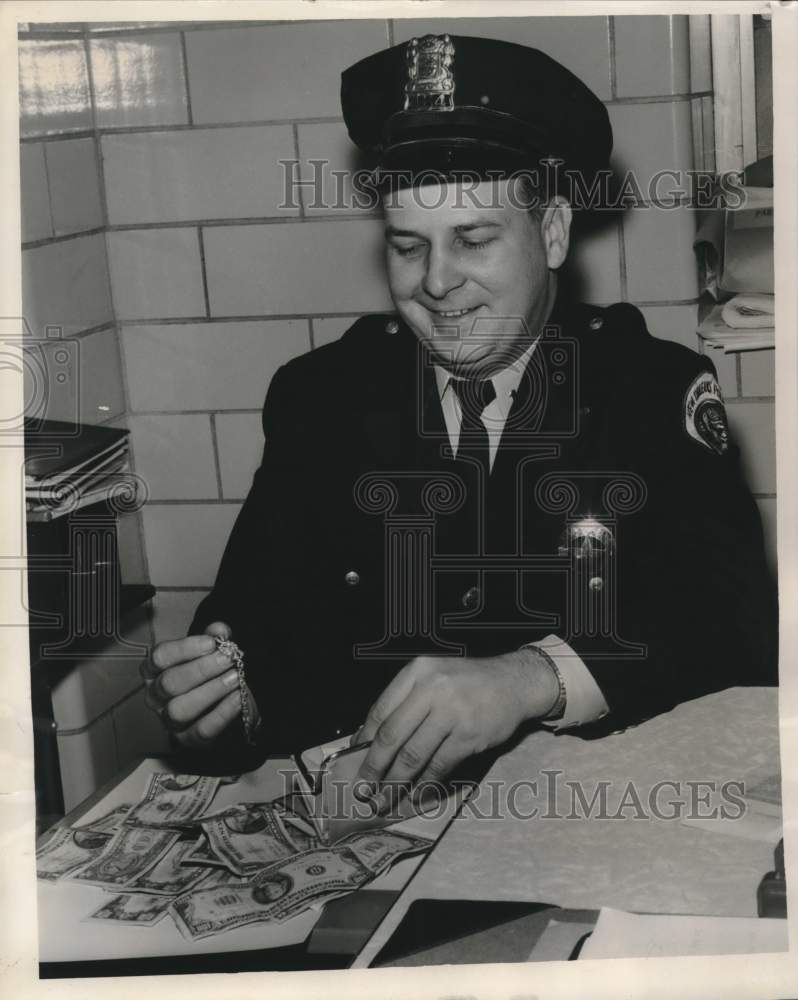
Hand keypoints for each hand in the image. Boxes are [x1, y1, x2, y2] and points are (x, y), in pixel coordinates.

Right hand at [143, 621, 258, 748]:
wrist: (229, 702)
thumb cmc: (212, 672)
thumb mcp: (213, 651)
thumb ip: (215, 638)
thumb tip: (219, 631)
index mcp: (155, 670)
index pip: (160, 657)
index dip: (186, 648)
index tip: (212, 643)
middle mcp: (156, 696)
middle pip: (169, 683)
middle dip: (201, 669)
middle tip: (228, 659)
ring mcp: (168, 720)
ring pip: (179, 709)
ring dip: (210, 691)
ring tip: (235, 678)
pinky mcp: (186, 739)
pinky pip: (200, 731)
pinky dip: (221, 714)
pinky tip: (238, 698)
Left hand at [354, 649, 558, 808]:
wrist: (514, 683)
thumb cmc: (468, 683)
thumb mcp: (433, 677)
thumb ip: (406, 702)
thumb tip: (371, 741)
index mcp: (417, 671)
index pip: (380, 711)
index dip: (363, 740)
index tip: (355, 761)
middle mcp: (431, 688)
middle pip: (391, 736)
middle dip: (374, 768)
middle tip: (363, 790)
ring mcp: (451, 712)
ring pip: (413, 755)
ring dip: (396, 783)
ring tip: (385, 799)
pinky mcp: (469, 734)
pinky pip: (439, 765)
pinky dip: (425, 784)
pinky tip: (416, 794)